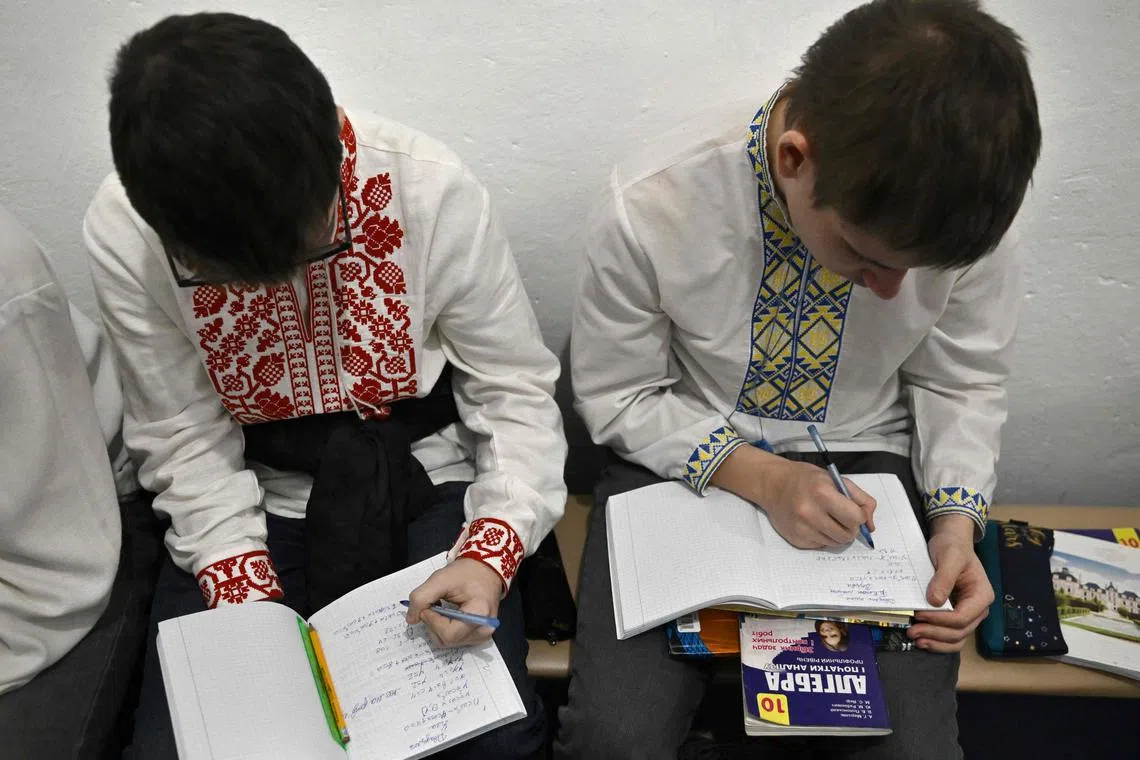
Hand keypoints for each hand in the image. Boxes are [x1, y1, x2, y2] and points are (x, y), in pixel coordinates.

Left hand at [405, 558, 502, 647]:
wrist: (483, 571)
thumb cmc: (465, 574)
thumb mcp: (440, 579)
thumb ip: (421, 598)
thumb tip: (412, 620)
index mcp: (479, 614)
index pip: (448, 633)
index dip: (432, 620)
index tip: (430, 604)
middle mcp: (484, 630)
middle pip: (446, 640)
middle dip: (433, 623)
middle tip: (435, 605)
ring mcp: (482, 635)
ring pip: (447, 642)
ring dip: (437, 626)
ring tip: (443, 608)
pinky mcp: (478, 637)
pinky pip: (453, 641)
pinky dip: (444, 629)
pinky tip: (448, 615)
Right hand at [711, 446, 875, 548]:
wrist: (773, 484)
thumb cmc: (806, 479)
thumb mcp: (835, 479)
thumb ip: (860, 499)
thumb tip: (870, 526)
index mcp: (822, 492)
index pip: (855, 518)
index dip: (858, 516)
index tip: (852, 511)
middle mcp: (809, 512)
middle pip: (847, 535)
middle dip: (849, 527)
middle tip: (840, 516)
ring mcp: (801, 528)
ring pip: (835, 543)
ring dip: (836, 533)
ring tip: (826, 519)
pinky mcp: (796, 539)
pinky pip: (821, 545)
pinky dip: (822, 537)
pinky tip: (813, 524)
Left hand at [908, 516, 993, 651]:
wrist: (950, 543)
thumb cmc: (952, 547)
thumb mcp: (949, 557)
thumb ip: (944, 578)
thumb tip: (934, 602)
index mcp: (981, 595)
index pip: (962, 617)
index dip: (940, 620)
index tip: (919, 615)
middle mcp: (978, 609)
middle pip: (959, 631)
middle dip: (935, 634)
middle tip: (912, 631)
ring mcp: (968, 615)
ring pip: (956, 639)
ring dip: (936, 643)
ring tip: (916, 640)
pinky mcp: (956, 616)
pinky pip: (950, 636)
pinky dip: (937, 641)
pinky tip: (923, 640)